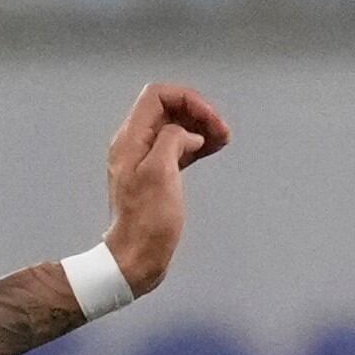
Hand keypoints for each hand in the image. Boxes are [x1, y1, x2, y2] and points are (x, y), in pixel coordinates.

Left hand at [99, 82, 228, 296]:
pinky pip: (178, 148)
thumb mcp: (160, 173)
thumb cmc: (148, 221)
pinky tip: (214, 148)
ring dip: (200, 127)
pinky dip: (196, 144)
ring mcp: (146, 160)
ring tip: (223, 138)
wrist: (136, 258)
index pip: (157, 95)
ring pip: (175, 127)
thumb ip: (172, 140)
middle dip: (197, 112)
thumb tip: (187, 135)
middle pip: (168, 108)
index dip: (188, 99)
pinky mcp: (157, 175)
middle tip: (222, 130)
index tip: (211, 119)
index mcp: (131, 139)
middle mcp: (135, 144)